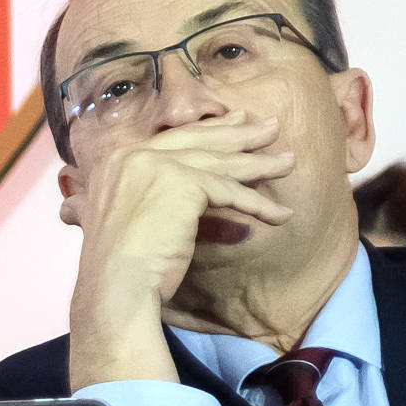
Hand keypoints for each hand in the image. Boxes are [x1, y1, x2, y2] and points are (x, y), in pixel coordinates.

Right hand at [64, 112, 292, 387]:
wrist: (116, 284)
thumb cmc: (117, 264)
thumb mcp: (124, 219)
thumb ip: (139, 200)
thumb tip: (135, 202)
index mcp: (117, 159)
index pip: (172, 139)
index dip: (207, 131)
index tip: (235, 121)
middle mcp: (135, 154)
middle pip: (198, 141)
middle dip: (239, 134)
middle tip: (271, 128)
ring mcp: (158, 165)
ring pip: (218, 163)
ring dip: (259, 164)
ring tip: (288, 162)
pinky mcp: (183, 184)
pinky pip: (230, 191)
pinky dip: (258, 205)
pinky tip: (280, 215)